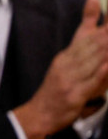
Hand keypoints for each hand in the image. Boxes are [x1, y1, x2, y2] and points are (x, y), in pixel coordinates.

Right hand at [14, 0, 107, 138]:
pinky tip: (107, 66)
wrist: (39, 114)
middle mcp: (66, 64)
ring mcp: (70, 79)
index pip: (87, 36)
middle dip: (107, 34)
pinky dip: (101, 73)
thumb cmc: (55, 90)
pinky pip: (90, 82)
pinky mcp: (74, 94)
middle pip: (92, 45)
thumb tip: (94, 33)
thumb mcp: (65, 68)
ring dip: (107, 49)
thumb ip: (82, 51)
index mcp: (65, 57)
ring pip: (93, 60)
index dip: (103, 24)